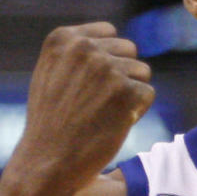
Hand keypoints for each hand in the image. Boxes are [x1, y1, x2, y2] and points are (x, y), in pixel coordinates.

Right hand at [13, 22, 155, 195]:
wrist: (47, 161)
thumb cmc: (50, 125)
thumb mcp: (50, 74)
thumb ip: (76, 54)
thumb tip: (111, 42)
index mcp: (63, 38)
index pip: (109, 34)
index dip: (109, 61)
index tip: (92, 85)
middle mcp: (85, 47)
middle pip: (129, 51)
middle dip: (122, 76)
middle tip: (100, 104)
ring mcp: (106, 68)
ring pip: (142, 72)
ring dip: (131, 94)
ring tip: (105, 114)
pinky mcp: (125, 92)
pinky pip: (148, 94)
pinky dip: (137, 112)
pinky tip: (114, 124)